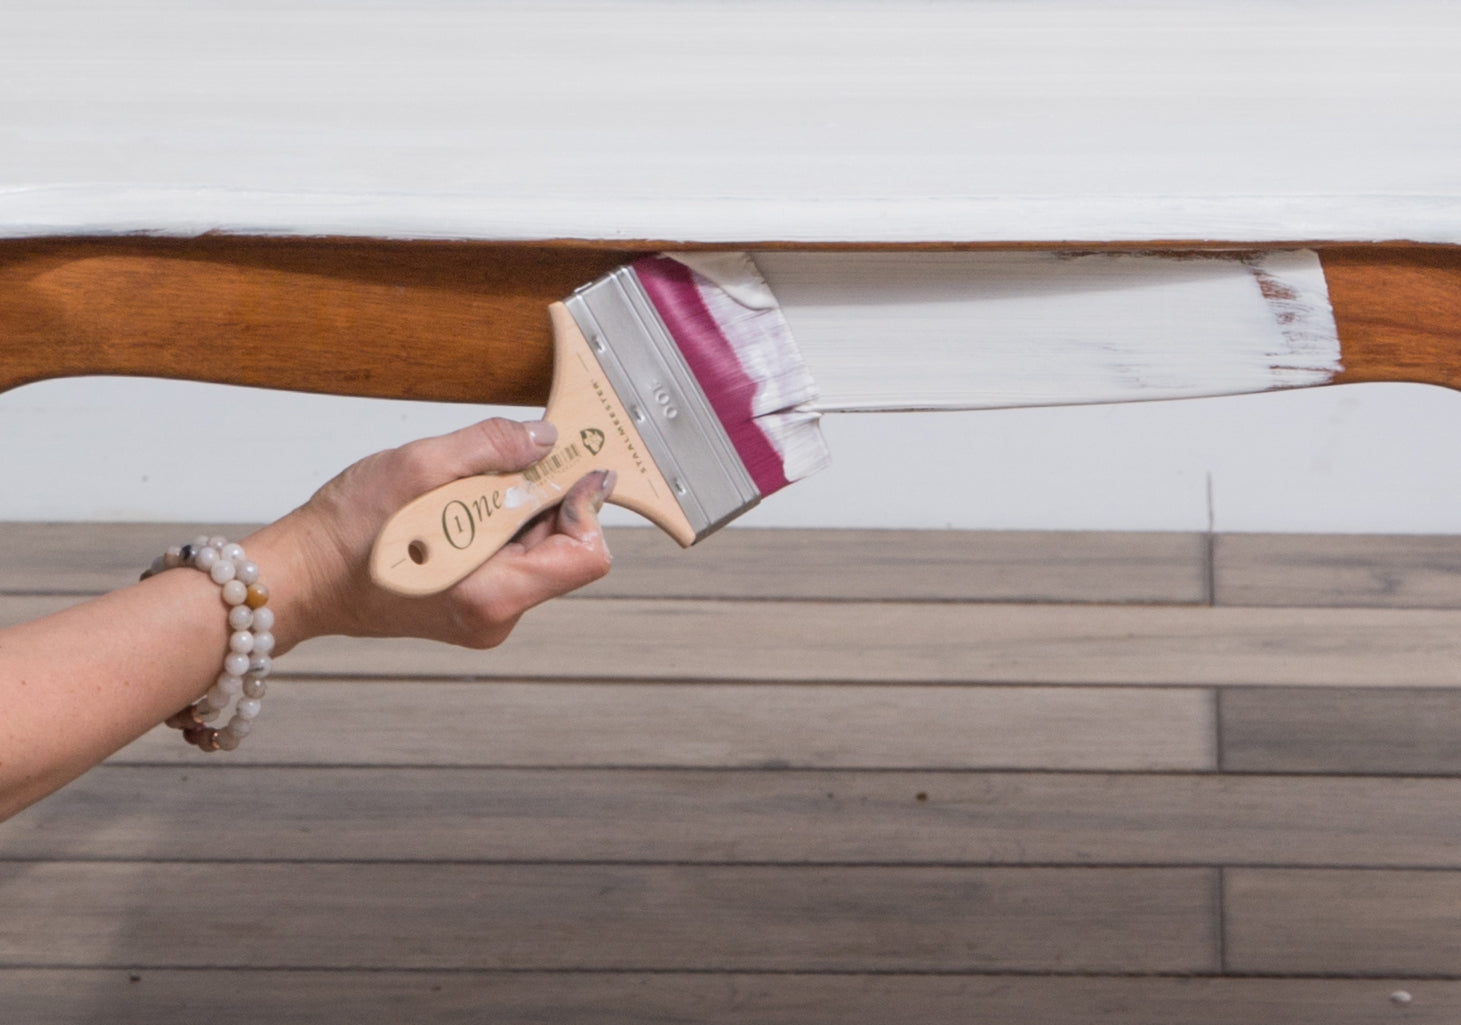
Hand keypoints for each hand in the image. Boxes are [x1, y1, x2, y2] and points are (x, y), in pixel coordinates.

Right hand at [247, 417, 613, 650]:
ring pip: (539, 550)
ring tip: (475, 480)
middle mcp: (498, 616)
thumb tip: (545, 438)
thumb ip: (490, 447)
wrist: (300, 577)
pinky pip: (510, 557)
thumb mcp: (417, 467)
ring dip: (522, 507)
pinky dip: (499, 522)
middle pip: (565, 549)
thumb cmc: (345, 533)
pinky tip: (462, 503)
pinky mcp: (474, 603)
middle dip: (551, 497)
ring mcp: (487, 614)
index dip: (588, 505)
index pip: (586, 556)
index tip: (575, 464)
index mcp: (492, 594)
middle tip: (525, 454)